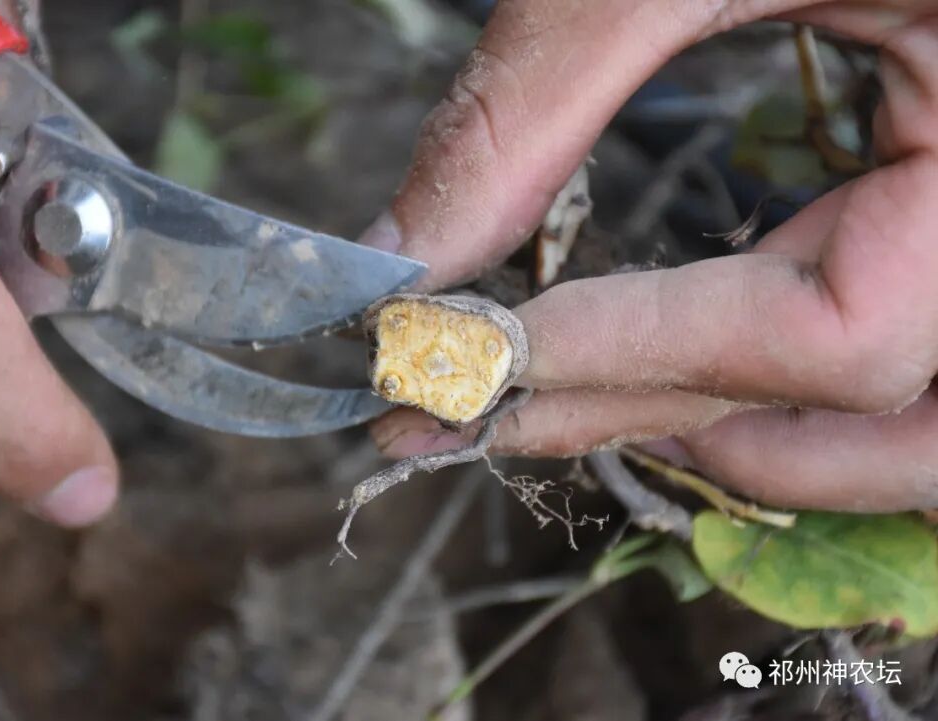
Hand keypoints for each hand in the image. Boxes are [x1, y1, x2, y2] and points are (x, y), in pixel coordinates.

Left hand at [362, 0, 937, 511]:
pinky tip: (670, 370)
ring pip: (913, 421)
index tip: (471, 350)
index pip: (846, 331)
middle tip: (469, 409)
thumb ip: (531, 103)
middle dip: (646, 409)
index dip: (644, 354)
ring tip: (572, 410)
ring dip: (749, 441)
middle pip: (861, 394)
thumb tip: (400, 254)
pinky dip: (784, 385)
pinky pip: (891, 342)